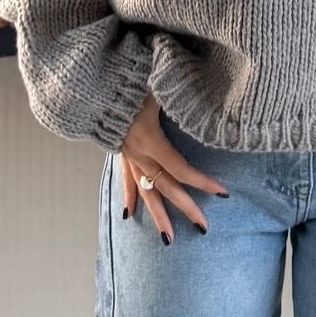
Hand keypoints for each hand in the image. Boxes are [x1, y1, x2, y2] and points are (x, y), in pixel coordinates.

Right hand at [118, 91, 228, 241]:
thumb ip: (179, 95)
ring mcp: (127, 154)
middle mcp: (138, 153)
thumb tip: (201, 97)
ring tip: (168, 239)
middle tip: (204, 228)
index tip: (222, 192)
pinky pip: (125, 177)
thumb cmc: (130, 78)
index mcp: (150, 139)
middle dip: (186, 208)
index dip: (201, 182)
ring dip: (157, 215)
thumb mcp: (158, 85)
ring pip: (145, 190)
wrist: (92, 81)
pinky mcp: (119, 149)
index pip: (180, 168)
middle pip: (166, 186)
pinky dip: (129, 196)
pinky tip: (129, 215)